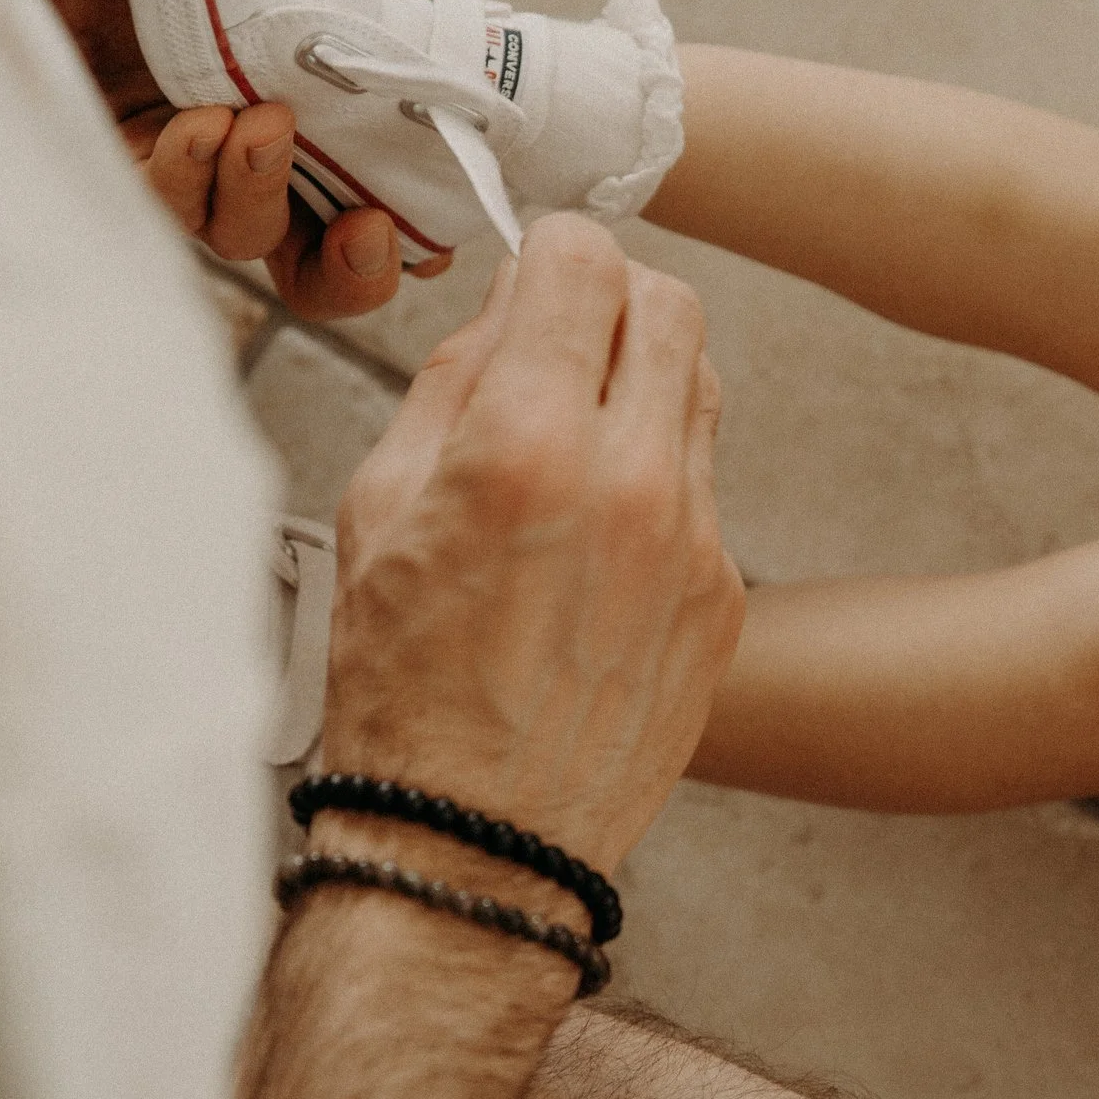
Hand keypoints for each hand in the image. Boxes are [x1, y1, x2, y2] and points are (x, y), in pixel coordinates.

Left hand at [45, 0, 445, 317]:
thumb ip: (393, 1)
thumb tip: (459, 63)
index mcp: (324, 122)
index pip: (376, 219)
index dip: (406, 251)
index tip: (426, 240)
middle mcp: (261, 156)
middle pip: (315, 271)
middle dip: (352, 275)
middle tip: (367, 231)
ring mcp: (192, 159)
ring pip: (239, 237)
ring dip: (262, 195)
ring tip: (266, 125)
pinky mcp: (116, 148)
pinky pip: (160, 201)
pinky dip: (190, 175)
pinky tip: (202, 123)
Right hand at [321, 214, 744, 870]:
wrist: (477, 846)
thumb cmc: (406, 698)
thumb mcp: (374, 514)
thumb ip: (450, 390)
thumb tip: (506, 318)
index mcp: (526, 447)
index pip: (586, 260)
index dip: (551, 252)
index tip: (534, 273)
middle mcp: (630, 483)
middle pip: (671, 304)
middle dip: (612, 300)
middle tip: (563, 337)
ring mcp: (692, 543)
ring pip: (702, 388)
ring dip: (644, 382)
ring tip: (574, 440)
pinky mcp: (723, 597)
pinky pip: (705, 487)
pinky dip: (658, 479)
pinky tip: (596, 539)